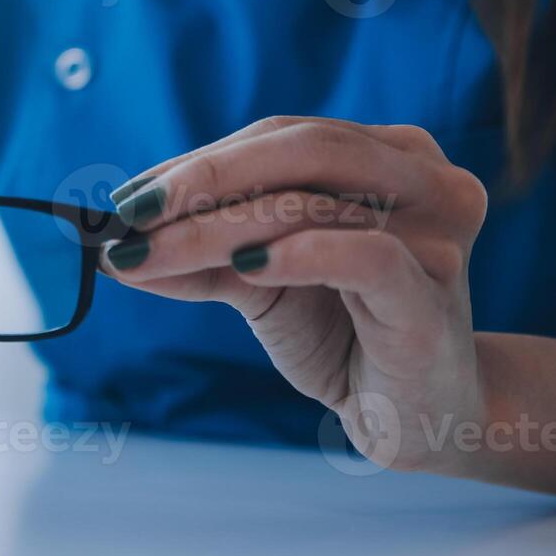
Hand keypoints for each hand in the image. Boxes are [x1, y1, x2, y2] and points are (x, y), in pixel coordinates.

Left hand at [100, 117, 489, 473]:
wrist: (416, 418)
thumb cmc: (345, 336)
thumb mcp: (261, 284)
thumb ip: (201, 256)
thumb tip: (119, 246)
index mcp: (391, 155)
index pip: (282, 137)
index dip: (199, 161)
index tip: (128, 197)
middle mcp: (424, 179)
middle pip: (302, 148)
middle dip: (203, 178)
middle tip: (131, 213)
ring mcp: (437, 234)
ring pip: (317, 200)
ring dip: (216, 226)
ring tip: (150, 251)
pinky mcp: (432, 296)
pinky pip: (364, 255)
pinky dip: (296, 253)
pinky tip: (244, 265)